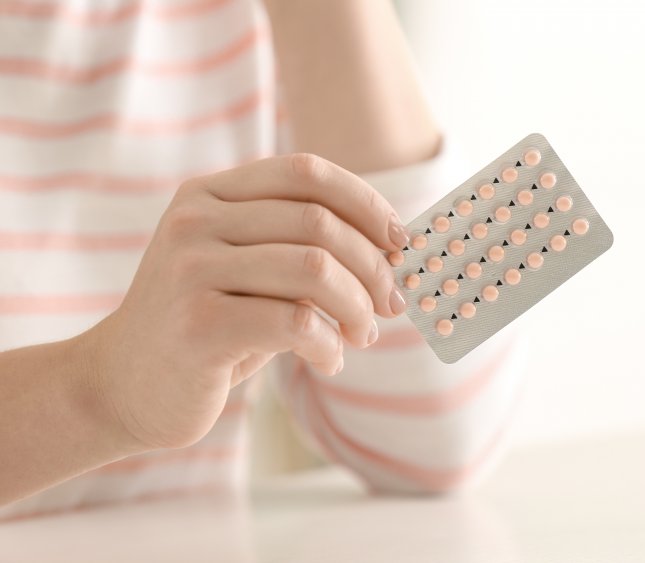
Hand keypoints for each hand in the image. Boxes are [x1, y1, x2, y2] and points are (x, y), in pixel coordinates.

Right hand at [86, 154, 408, 449]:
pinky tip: (330, 360)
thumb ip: (296, 245)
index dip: (366, 203)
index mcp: (208, 194)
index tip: (400, 242)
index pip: (306, 172)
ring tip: (362, 334)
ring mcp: (190, 270)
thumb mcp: (243, 267)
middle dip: (372, 266)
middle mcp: (194, 221)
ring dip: (356, 308)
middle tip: (391, 303)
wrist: (121, 386)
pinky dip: (330, 344)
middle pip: (319, 222)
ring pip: (314, 270)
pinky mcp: (198, 326)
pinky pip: (295, 322)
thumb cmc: (205, 325)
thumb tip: (391, 249)